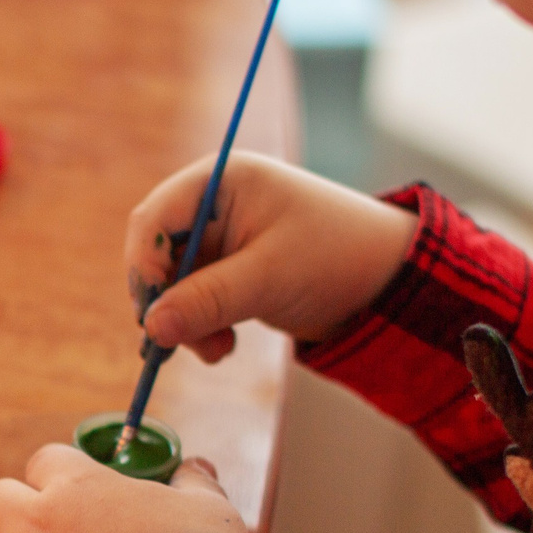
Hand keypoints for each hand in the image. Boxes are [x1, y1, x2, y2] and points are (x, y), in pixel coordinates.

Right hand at [124, 152, 419, 359]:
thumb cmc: (335, 258)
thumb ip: (206, 301)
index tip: (154, 313)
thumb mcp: (268, 279)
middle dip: (167, 303)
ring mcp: (219, 240)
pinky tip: (225, 346)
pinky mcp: (227, 271)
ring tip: (219, 349)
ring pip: (172, 286)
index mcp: (220, 182)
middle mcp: (212, 206)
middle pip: (157, 255)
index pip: (155, 220)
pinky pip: (192, 301)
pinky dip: (200, 327)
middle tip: (178, 343)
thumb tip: (151, 328)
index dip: (145, 266)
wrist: (386, 280)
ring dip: (186, 323)